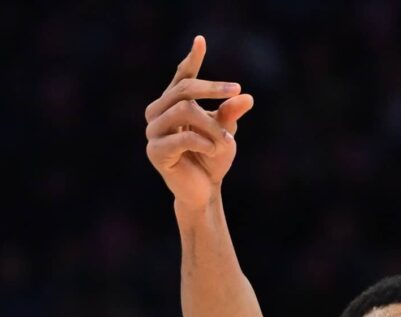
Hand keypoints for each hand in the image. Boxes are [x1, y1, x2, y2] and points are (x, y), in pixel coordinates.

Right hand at [145, 35, 255, 209]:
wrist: (203, 192)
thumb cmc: (212, 159)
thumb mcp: (225, 133)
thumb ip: (229, 114)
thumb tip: (246, 97)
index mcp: (173, 104)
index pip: (181, 77)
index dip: (191, 59)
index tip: (200, 41)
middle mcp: (158, 113)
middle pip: (183, 89)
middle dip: (212, 89)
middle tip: (235, 90)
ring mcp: (154, 132)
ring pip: (184, 110)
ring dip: (212, 125)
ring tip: (226, 142)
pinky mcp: (155, 152)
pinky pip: (182, 137)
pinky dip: (204, 142)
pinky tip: (214, 151)